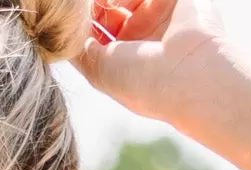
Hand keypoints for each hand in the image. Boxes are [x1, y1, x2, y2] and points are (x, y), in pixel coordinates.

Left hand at [76, 0, 230, 126]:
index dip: (82, 21)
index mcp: (126, 58)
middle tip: (82, 6)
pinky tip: (124, 3)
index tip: (69, 16)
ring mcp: (159, 14)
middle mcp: (142, 36)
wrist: (189, 73)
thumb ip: (78, 51)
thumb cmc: (143, 81)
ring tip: (109, 5)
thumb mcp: (99, 70)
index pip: (97, 30)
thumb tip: (62, 36)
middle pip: (109, 8)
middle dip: (95, 6)